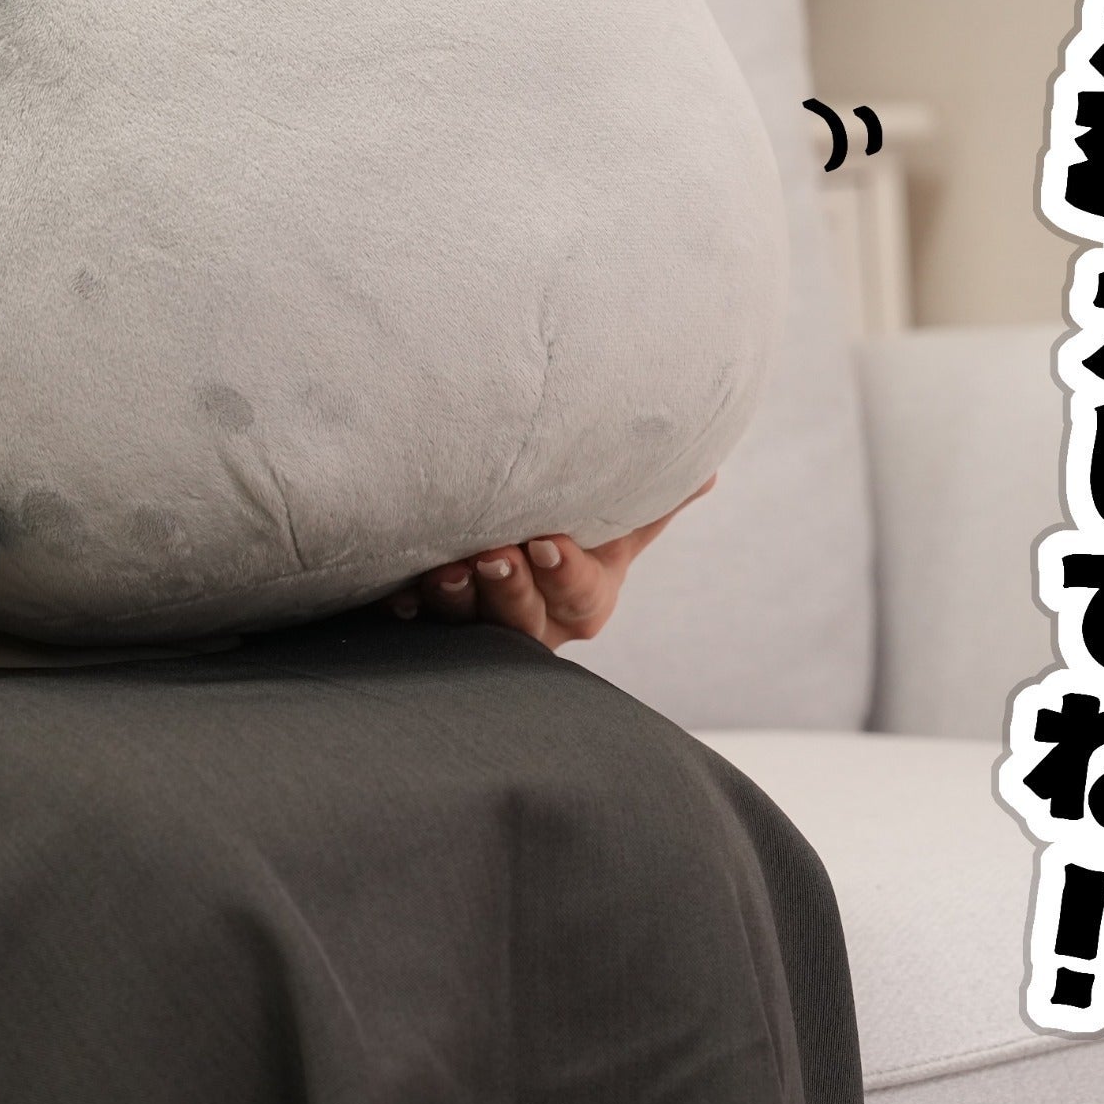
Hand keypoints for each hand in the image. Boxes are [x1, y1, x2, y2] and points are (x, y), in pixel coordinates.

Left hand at [392, 476, 715, 648]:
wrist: (514, 557)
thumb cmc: (576, 537)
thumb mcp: (616, 523)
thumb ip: (653, 501)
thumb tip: (709, 471)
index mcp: (583, 598)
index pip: (580, 592)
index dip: (564, 572)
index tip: (545, 542)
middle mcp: (536, 623)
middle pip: (524, 619)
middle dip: (508, 589)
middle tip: (490, 554)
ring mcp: (482, 631)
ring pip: (470, 627)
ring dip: (454, 600)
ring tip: (441, 571)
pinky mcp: (433, 632)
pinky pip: (417, 632)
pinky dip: (406, 612)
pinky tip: (394, 596)